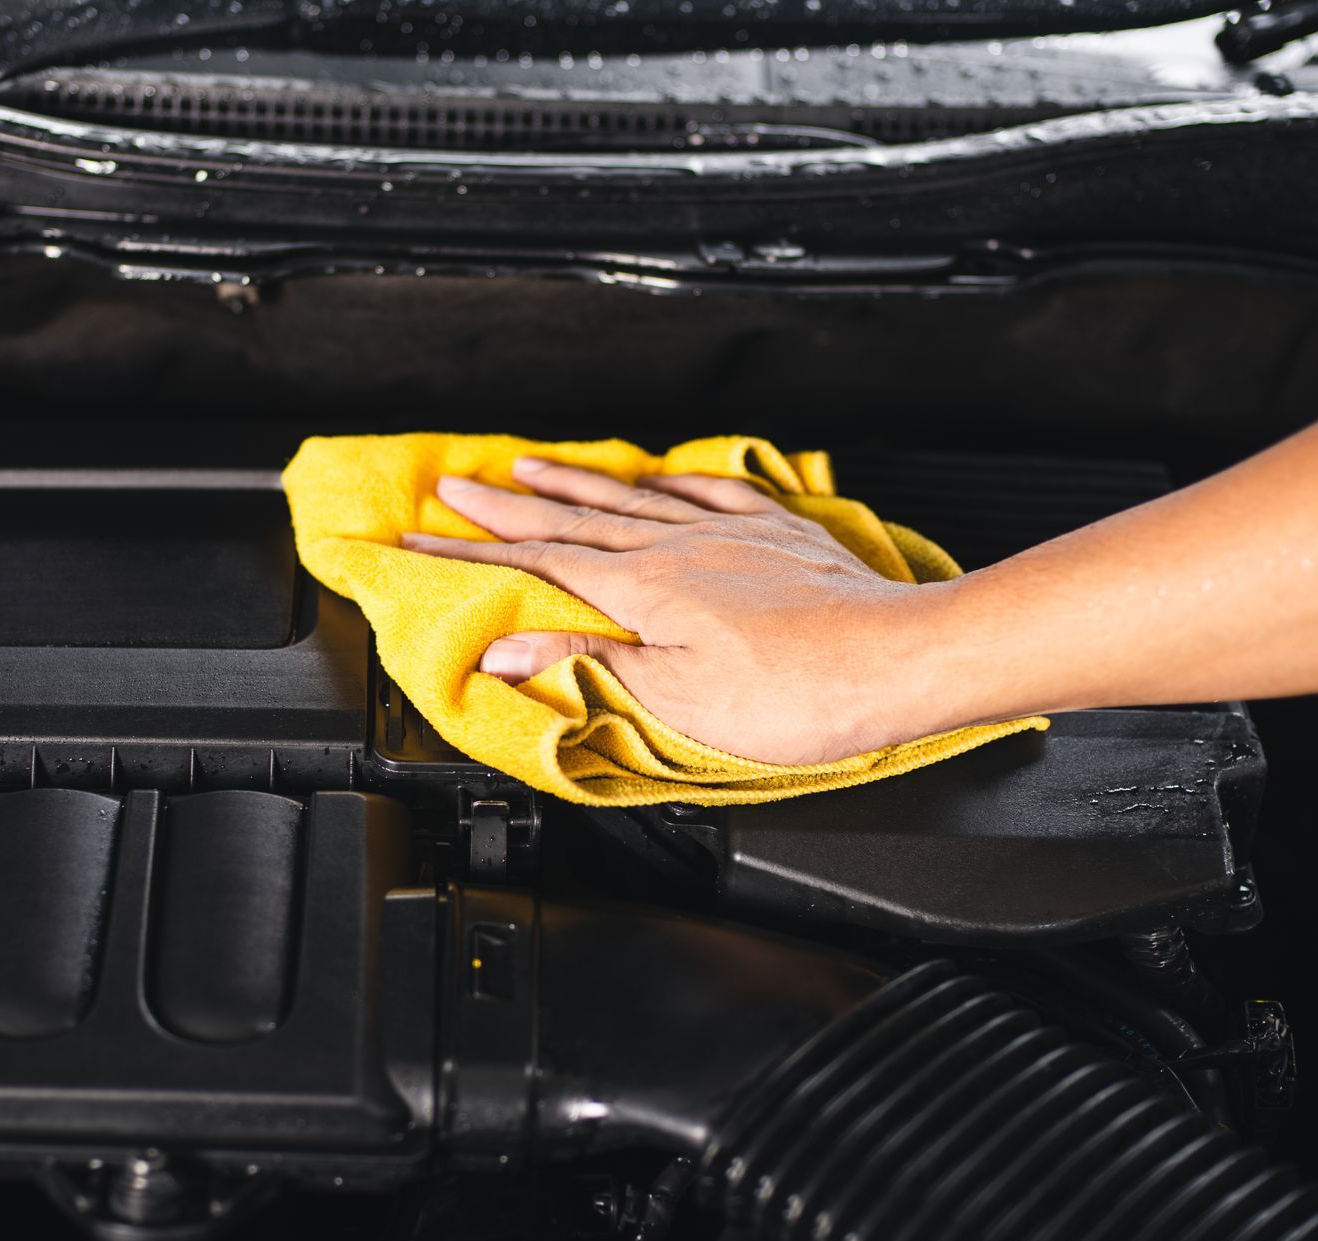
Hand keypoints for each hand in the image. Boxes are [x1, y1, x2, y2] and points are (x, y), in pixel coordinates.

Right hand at [400, 456, 958, 764]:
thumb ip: (585, 662)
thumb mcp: (673, 696)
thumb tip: (503, 648)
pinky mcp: (775, 535)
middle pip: (572, 520)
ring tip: (527, 466)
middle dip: (503, 507)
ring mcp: (728, 534)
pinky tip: (657, 476)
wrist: (898, 659)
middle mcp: (679, 546)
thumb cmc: (797, 692)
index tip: (419, 543)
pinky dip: (669, 481)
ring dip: (571, 484)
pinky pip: (707, 491)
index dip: (471, 556)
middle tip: (450, 489)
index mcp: (644, 588)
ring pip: (630, 498)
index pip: (536, 566)